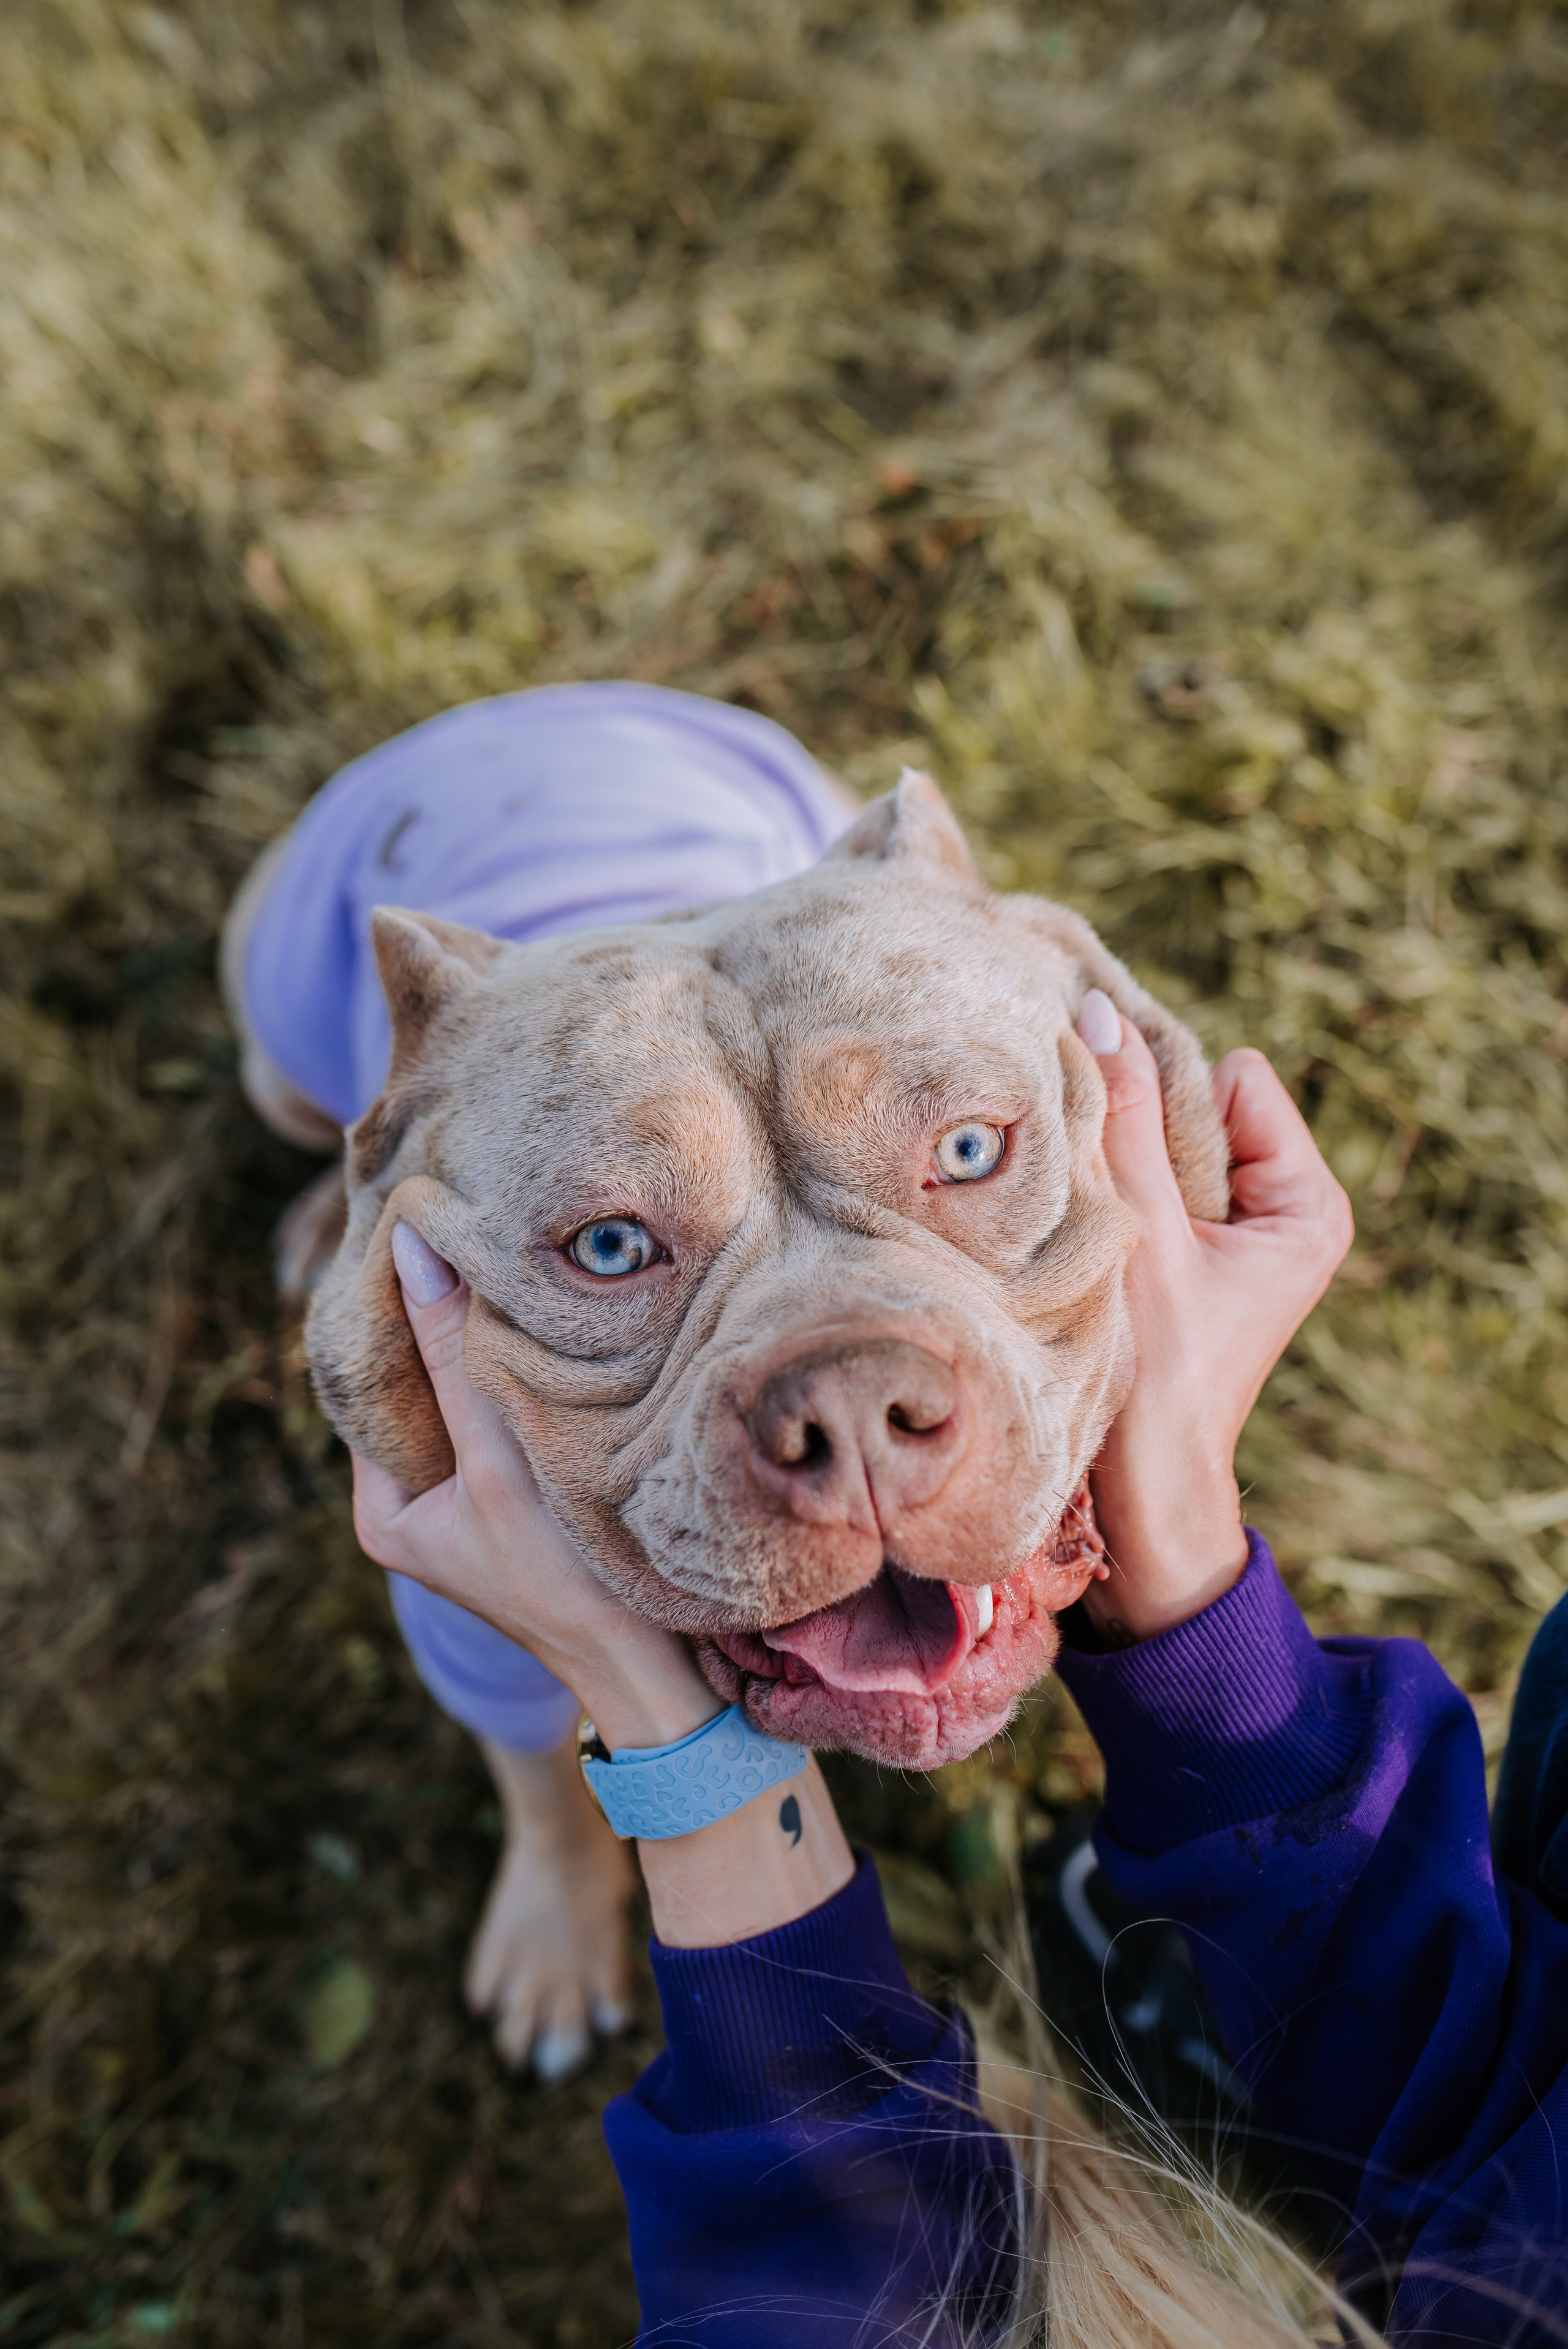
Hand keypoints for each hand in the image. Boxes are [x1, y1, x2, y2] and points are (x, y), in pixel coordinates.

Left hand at [351, 1222, 718, 1752]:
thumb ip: (457, 1355)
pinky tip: (548, 1313)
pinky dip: (524, 1363)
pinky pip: (510, 1405)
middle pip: (419, 1379)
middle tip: (460, 1219)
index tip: (409, 1220)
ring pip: (470, 1387)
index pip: (370, 1376)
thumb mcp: (500, 1461)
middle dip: (441, 1311)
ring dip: (490, 1333)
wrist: (655, 1671)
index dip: (387, 1302)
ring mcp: (475, 1494)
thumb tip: (412, 1246)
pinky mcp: (528, 1488)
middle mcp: (420, 1499)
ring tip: (504, 1250)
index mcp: (385, 1505)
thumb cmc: (568, 1582)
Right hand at [1075, 994, 1353, 1641]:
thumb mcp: (1143, 1233)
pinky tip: (1081, 1237)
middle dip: (1138, 1130)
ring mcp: (1232, 1236)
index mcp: (1307, 1203)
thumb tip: (1096, 1012)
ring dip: (1114, 1168)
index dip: (1172, 1101)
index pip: (1234, 1079)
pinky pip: (1142, 1184)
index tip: (1127, 1162)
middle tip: (1098, 1188)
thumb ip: (1121, 1119)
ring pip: (1159, 1144)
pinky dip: (1108, 1201)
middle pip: (1196, 1105)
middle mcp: (1280, 1211)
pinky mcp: (1188, 1259)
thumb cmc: (1157, 1377)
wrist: (1138, 1495)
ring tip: (1088, 1221)